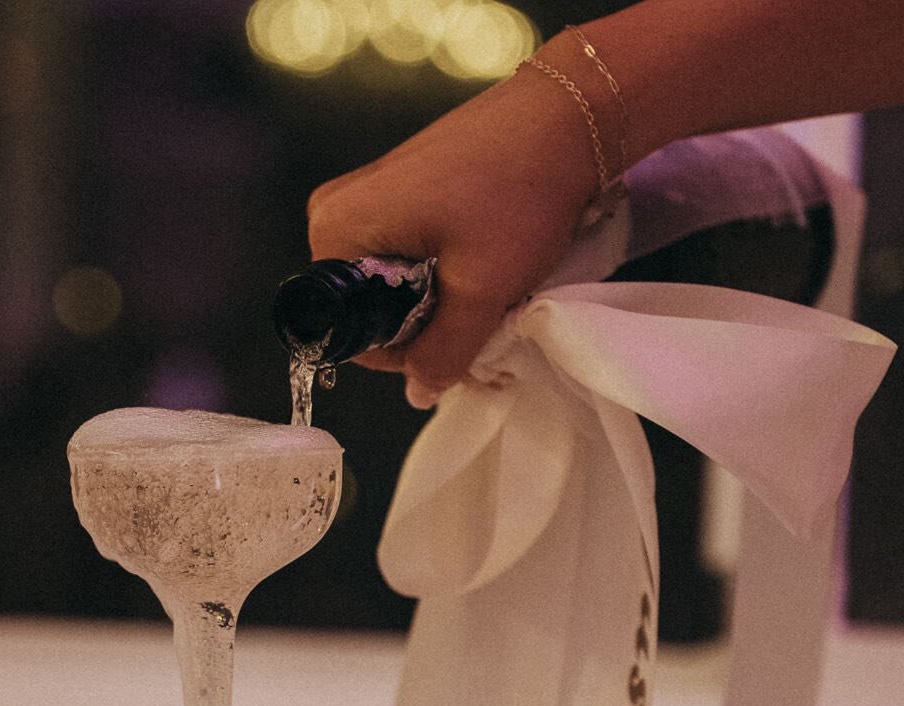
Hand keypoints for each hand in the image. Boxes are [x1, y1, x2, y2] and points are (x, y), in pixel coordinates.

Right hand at [306, 61, 599, 406]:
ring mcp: (371, 195)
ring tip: (490, 295)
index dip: (403, 353)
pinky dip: (447, 274)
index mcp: (338, 232)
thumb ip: (443, 354)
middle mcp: (340, 211)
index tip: (453, 345)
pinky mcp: (403, 188)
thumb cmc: (517, 192)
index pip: (351, 333)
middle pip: (371, 311)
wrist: (566, 115)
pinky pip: (410, 256)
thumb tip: (420, 392)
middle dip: (423, 330)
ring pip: (395, 287)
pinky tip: (486, 269)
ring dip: (441, 306)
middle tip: (479, 324)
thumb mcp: (480, 292)